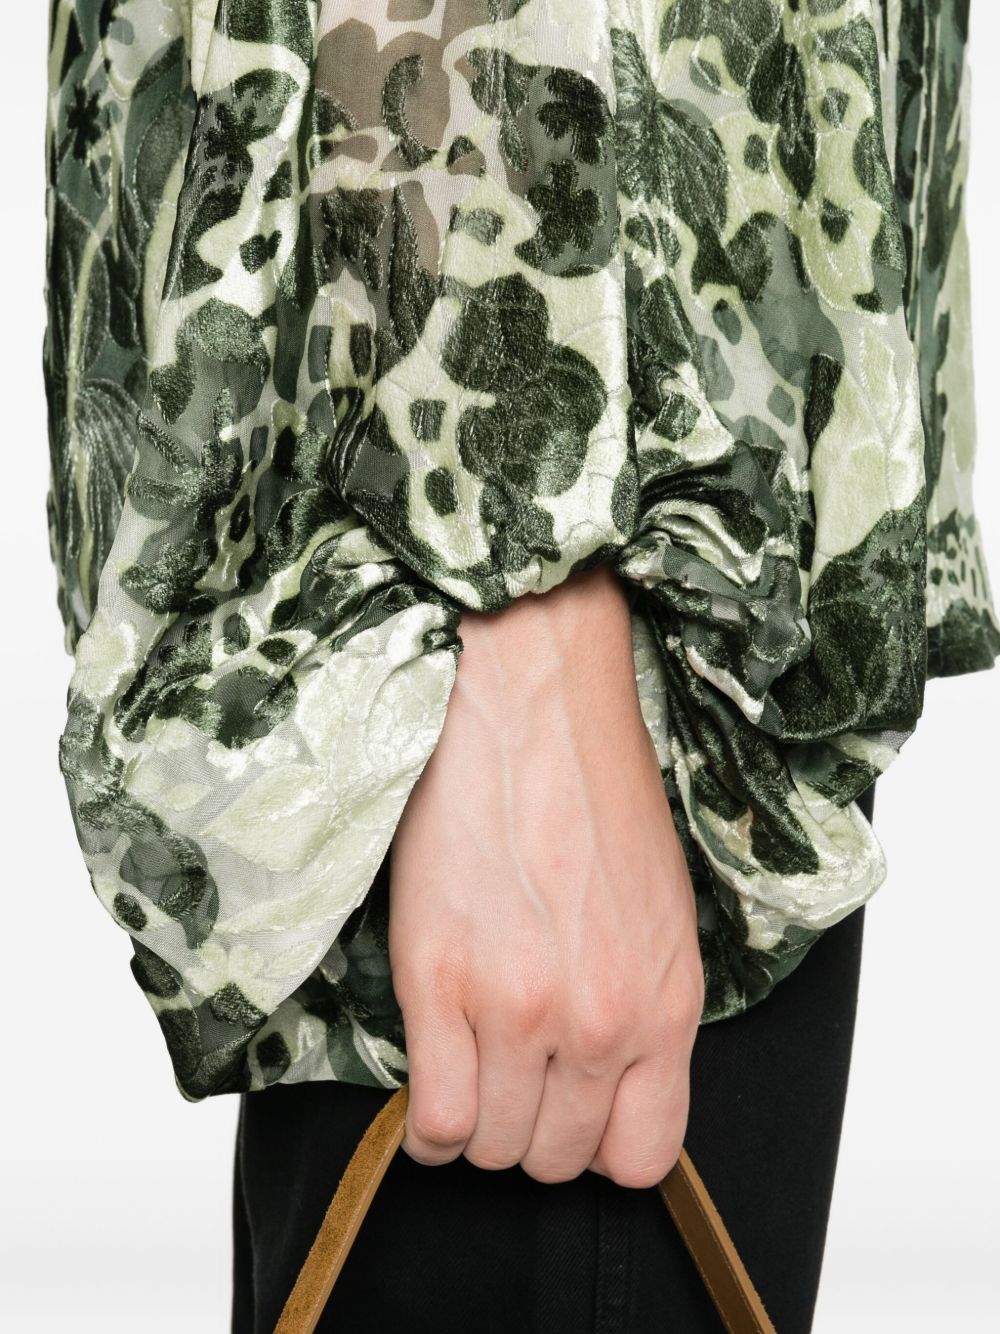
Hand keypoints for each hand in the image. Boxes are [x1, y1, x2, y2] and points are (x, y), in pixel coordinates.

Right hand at [387, 564, 703, 1187]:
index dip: (598, 1144)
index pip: (644, 1154)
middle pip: (557, 1157)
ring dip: (477, 1121)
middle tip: (507, 1075)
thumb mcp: (660, 909)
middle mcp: (601, 1022)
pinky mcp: (440, 981)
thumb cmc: (596, 791)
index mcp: (667, 1003)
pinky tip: (432, 1073)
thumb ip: (641, 1006)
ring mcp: (519, 1009)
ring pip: (492, 1147)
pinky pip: (435, 1120)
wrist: (533, 707)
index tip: (569, 1114)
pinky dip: (428, 1122)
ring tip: (466, 1064)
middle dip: (530, 1128)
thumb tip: (604, 1074)